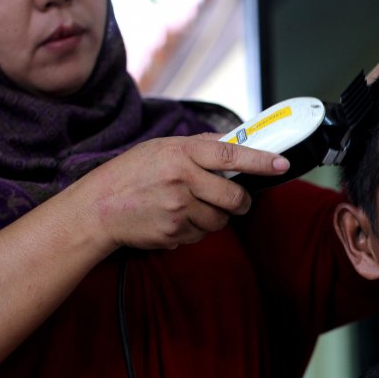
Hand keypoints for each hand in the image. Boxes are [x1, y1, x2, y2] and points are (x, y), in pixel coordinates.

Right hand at [75, 133, 289, 248]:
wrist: (96, 209)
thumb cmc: (130, 173)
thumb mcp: (161, 147)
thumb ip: (198, 147)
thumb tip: (235, 143)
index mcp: (181, 152)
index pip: (231, 155)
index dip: (260, 161)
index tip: (281, 164)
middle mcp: (182, 180)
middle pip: (234, 198)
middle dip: (242, 203)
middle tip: (239, 202)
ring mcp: (178, 209)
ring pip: (220, 221)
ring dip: (215, 217)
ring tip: (190, 207)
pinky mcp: (173, 232)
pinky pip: (200, 235)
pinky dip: (195, 229)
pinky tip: (174, 218)